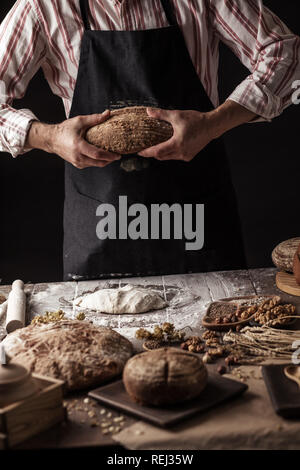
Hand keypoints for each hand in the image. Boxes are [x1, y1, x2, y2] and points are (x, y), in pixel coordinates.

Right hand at [26, 110, 120, 168]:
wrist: (51, 139)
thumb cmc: (65, 129)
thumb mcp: (80, 121)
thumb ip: (94, 118)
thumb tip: (107, 113)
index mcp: (79, 146)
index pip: (98, 154)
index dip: (110, 156)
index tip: (118, 155)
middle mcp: (78, 157)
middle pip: (99, 162)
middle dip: (110, 160)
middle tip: (118, 155)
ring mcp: (77, 162)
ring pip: (95, 165)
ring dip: (104, 161)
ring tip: (111, 155)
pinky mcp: (77, 164)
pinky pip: (90, 164)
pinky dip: (97, 161)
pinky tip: (101, 156)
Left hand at [138, 102, 256, 161]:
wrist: (211, 126)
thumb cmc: (195, 120)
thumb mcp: (176, 115)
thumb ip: (161, 114)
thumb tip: (148, 111)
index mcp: (177, 143)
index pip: (157, 152)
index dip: (147, 152)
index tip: (138, 151)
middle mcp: (181, 152)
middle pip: (161, 157)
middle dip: (152, 153)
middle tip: (144, 148)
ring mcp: (186, 156)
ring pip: (168, 158)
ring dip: (161, 154)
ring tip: (153, 147)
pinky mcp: (189, 156)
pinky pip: (175, 157)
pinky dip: (170, 153)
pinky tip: (167, 146)